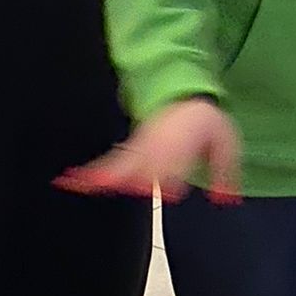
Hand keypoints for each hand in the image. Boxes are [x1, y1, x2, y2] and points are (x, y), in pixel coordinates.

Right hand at [56, 97, 240, 203]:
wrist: (184, 93)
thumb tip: (226, 201)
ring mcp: (141, 148)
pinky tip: (69, 181)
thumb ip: (225, 173)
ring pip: (119, 164)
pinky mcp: (130, 149)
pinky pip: (108, 163)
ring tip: (75, 184)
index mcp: (183, 144)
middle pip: (142, 164)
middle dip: (133, 177)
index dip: (174, 177)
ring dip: (101, 176)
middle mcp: (158, 147)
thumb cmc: (206, 124)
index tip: (172, 191)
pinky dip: (89, 172)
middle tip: (121, 188)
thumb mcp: (226, 146)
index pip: (176, 164)